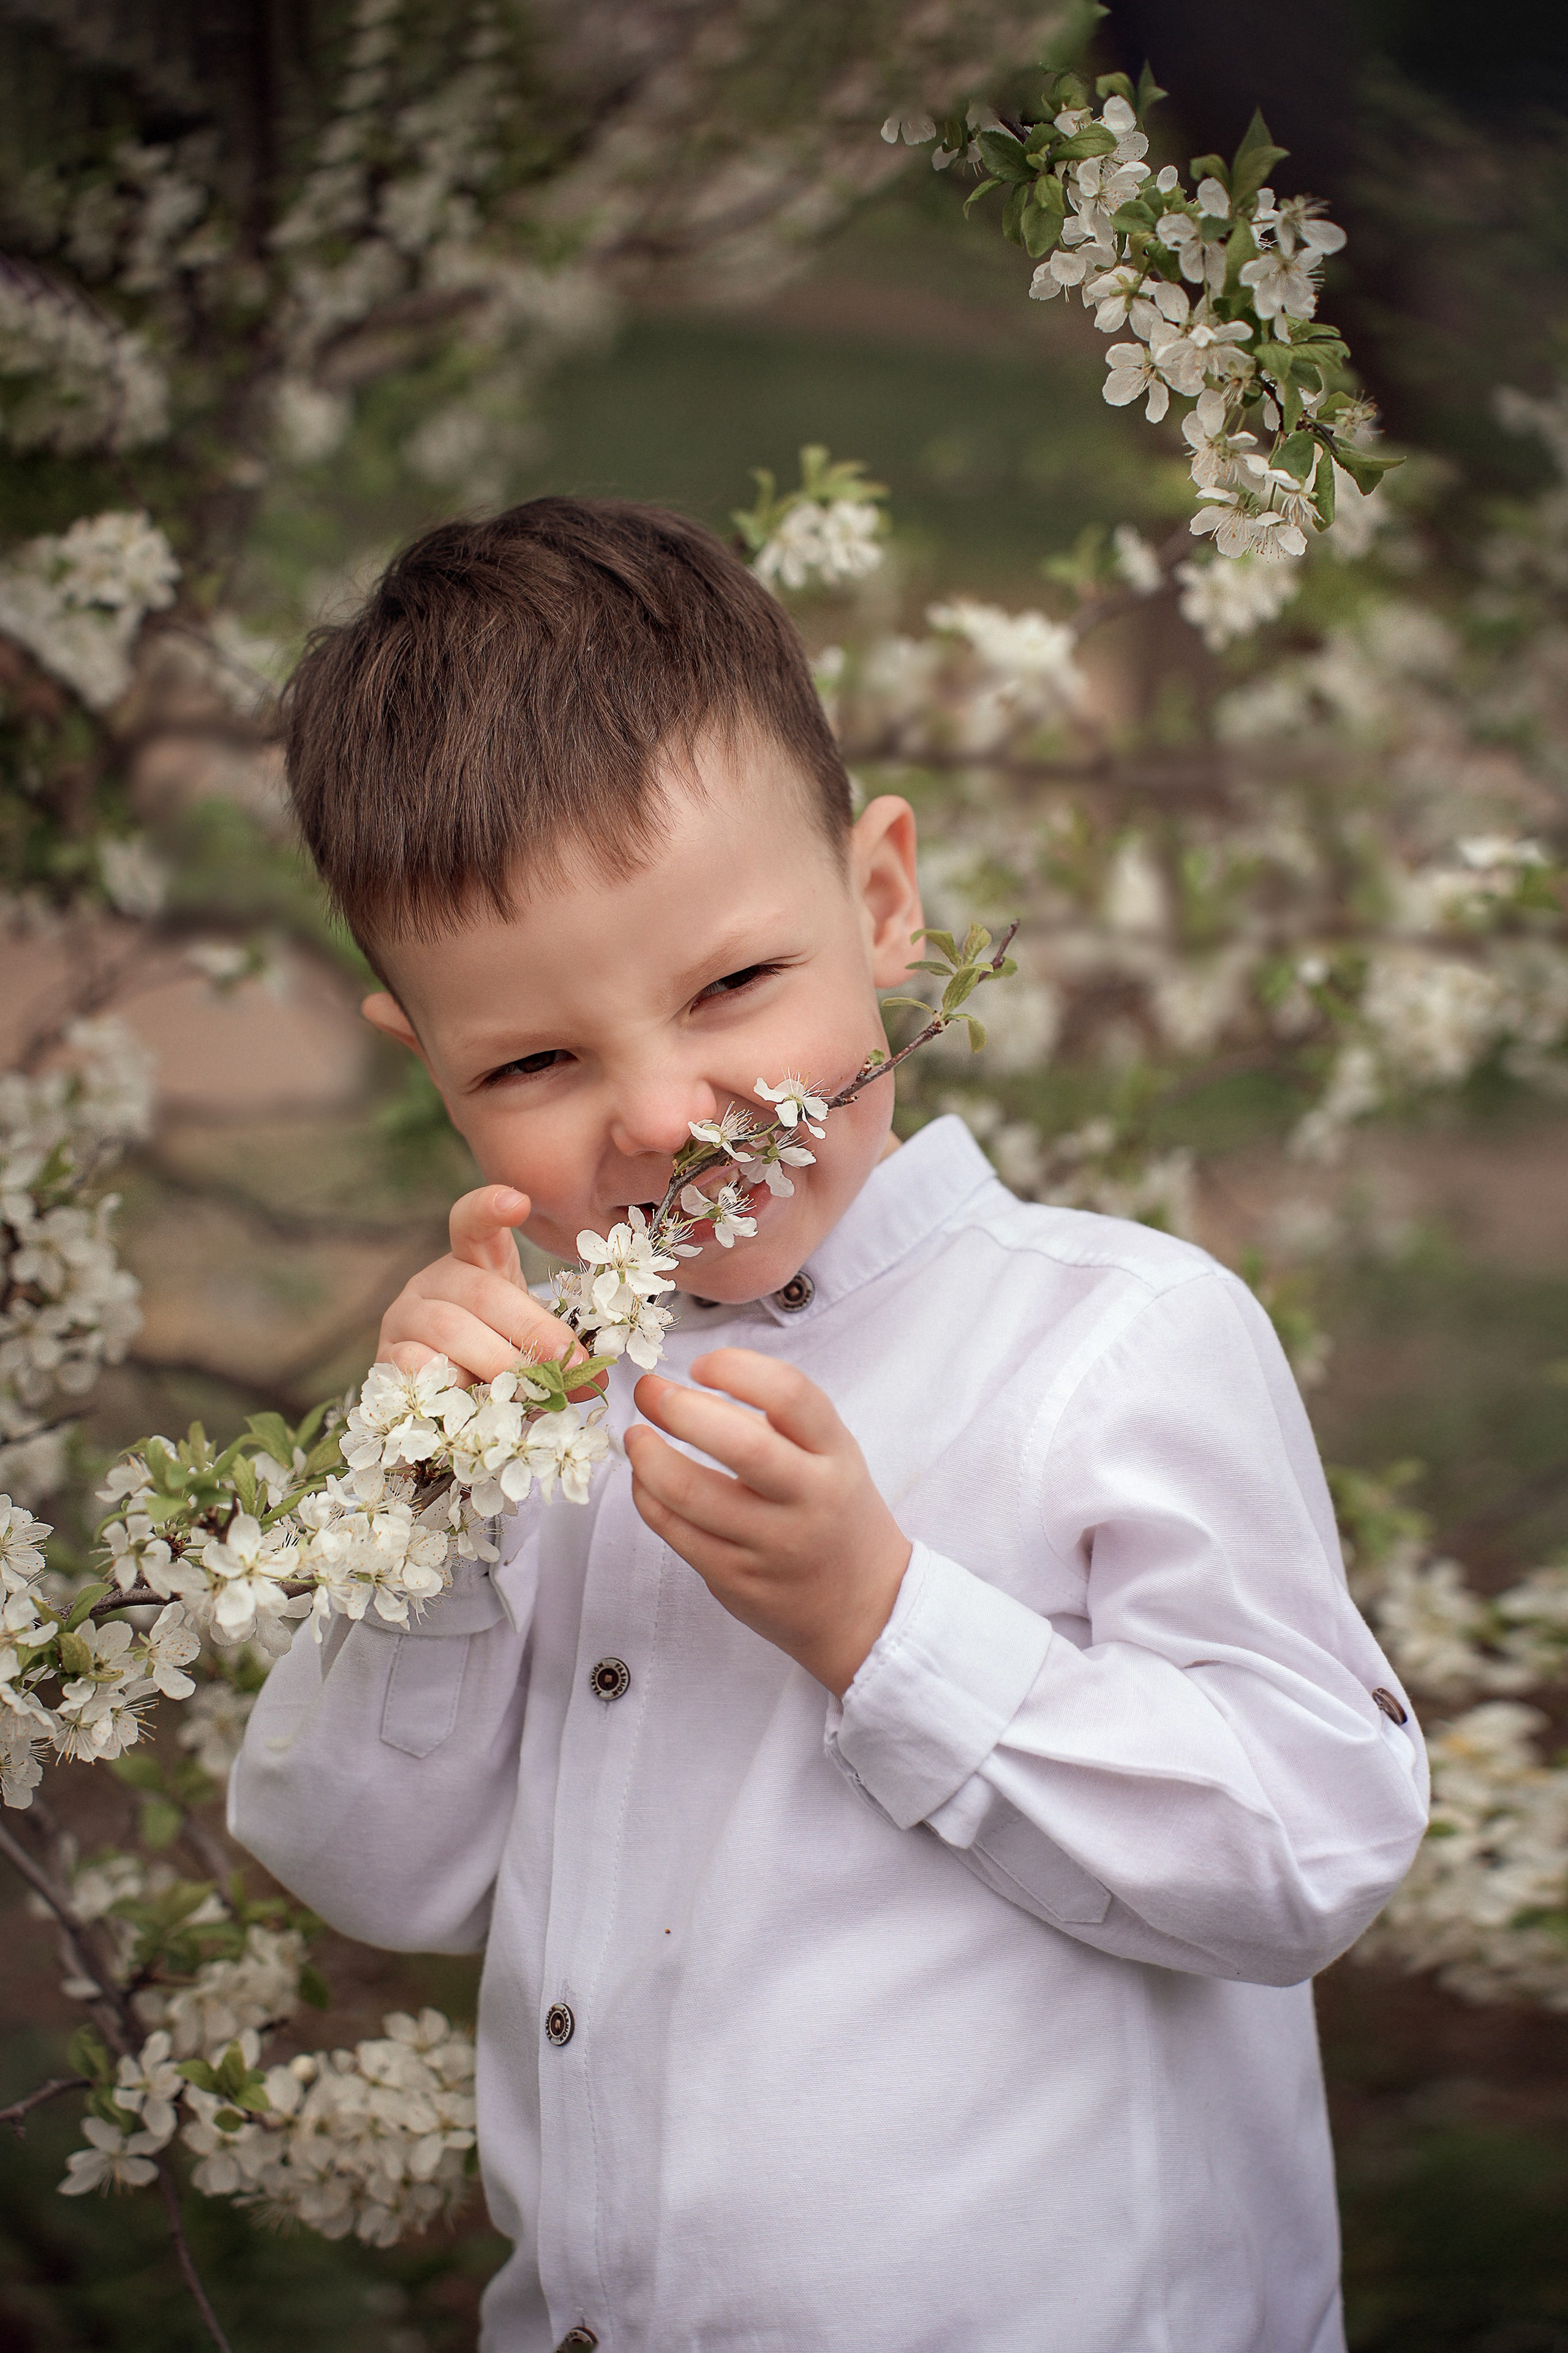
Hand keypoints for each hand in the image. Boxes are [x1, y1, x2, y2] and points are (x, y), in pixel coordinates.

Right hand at [378, 1185, 588, 1385]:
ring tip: (525, 1392)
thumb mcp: (532, 1345)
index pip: (472, 1222)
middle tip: (567, 1364)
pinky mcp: (385, 1356)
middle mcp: (433, 1280)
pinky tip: (472, 1401)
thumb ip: (558, 1350)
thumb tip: (593, 1378)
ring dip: (496, 1364)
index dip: (490, 1208)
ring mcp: (403, 1316)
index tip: (518, 1201)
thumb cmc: (499, 1361)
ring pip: (449, 1330)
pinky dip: (452, 1385)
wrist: (449, 1402)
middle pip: (481, 1292)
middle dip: (532, 1331)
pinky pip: (417, 1366)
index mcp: (474, 1262)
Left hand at [626, 1349, 911, 1696]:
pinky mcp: (737, 1580)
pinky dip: (648, 1498)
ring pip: (692, 1494)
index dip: (736, 1368)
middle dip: (680, 1408)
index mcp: (836, 1454)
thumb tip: (689, 1386)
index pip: (790, 1394)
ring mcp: (771, 1544)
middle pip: (740, 1444)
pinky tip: (644, 1480)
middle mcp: (809, 1498)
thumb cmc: (835, 1514)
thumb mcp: (833, 1456)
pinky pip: (676, 1533)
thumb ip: (781, 1421)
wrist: (863, 1608)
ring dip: (649, 1457)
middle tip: (650, 1391)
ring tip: (637, 1436)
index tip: (701, 1365)